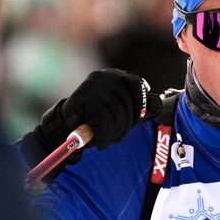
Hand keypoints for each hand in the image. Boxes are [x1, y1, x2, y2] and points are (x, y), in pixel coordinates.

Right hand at [19, 69, 158, 169]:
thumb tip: (157, 106)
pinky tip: (100, 143)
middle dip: (126, 125)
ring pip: (117, 113)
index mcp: (114, 75)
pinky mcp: (85, 96)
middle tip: (117, 138)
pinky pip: (104, 119)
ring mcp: (94, 85)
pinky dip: (104, 135)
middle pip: (128, 102)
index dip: (141, 104)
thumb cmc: (93, 121)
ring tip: (106, 140)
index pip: (137, 85)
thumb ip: (136, 109)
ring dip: (114, 132)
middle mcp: (105, 76)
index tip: (139, 119)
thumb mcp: (118, 112)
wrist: (62, 128)